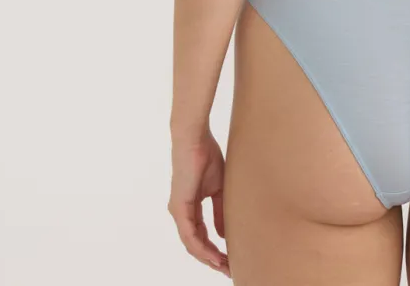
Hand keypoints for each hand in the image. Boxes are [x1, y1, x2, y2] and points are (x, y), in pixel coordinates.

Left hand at [168, 130, 229, 276]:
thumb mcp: (218, 188)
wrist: (194, 139)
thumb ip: (220, 211)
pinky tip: (213, 255)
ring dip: (208, 257)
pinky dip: (202, 248)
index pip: (201, 235)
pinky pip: (189, 235)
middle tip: (229, 269)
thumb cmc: (206, 157)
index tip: (230, 258)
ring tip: (224, 266)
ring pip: (192, 244)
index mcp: (190, 207)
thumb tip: (223, 233)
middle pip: (196, 245)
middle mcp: (181, 213)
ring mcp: (178, 211)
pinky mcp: (179, 207)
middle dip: (213, 259)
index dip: (215, 249)